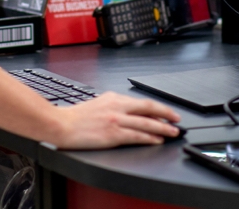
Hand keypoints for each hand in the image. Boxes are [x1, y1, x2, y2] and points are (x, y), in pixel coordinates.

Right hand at [48, 92, 181, 149]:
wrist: (61, 125)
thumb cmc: (74, 117)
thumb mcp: (96, 103)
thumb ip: (112, 105)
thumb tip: (125, 110)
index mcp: (113, 98)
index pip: (141, 102)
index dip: (157, 107)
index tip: (166, 111)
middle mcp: (117, 107)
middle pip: (148, 108)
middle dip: (166, 113)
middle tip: (177, 119)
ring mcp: (116, 120)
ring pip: (146, 123)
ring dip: (162, 128)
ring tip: (173, 132)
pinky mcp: (113, 134)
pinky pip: (137, 136)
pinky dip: (149, 138)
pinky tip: (157, 140)